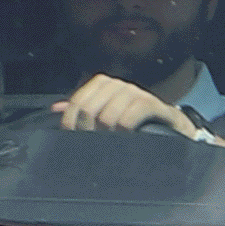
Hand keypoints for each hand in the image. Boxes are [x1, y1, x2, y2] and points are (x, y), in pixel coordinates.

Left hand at [52, 74, 206, 138]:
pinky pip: (128, 119)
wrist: (168, 125)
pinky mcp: (152, 104)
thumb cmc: (132, 121)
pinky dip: (123, 132)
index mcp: (103, 83)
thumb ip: (81, 111)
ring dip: (107, 134)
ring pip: (107, 116)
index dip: (71, 122)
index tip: (75, 136)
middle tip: (95, 142)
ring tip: (112, 141)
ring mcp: (136, 92)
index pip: (77, 102)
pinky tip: (126, 137)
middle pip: (89, 109)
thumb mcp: (105, 114)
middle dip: (89, 130)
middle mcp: (118, 84)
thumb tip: (56, 108)